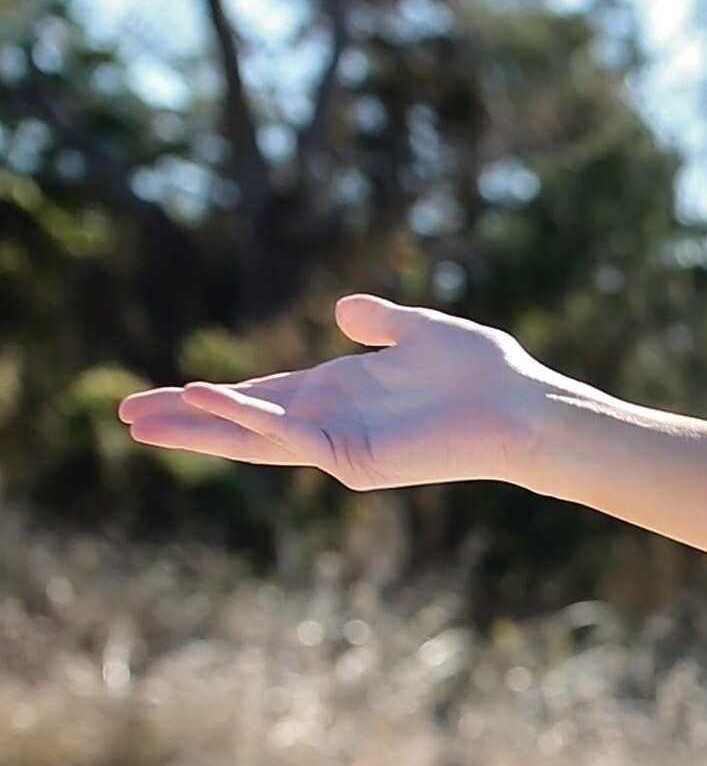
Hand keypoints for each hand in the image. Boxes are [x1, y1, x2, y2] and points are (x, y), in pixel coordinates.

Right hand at [116, 294, 552, 493]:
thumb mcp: (416, 331)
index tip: (166, 392)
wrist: (520, 404)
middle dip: (183, 422)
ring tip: (142, 417)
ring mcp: (338, 443)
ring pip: (250, 436)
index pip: (259, 395)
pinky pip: (288, 435)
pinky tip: (205, 398)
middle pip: (240, 424)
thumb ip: (379, 320)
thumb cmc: (480, 371)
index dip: (211, 397)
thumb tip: (345, 308)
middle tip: (125, 418)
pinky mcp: (353, 457)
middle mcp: (330, 420)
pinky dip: (245, 416)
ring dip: (198, 425)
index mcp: (337, 392)